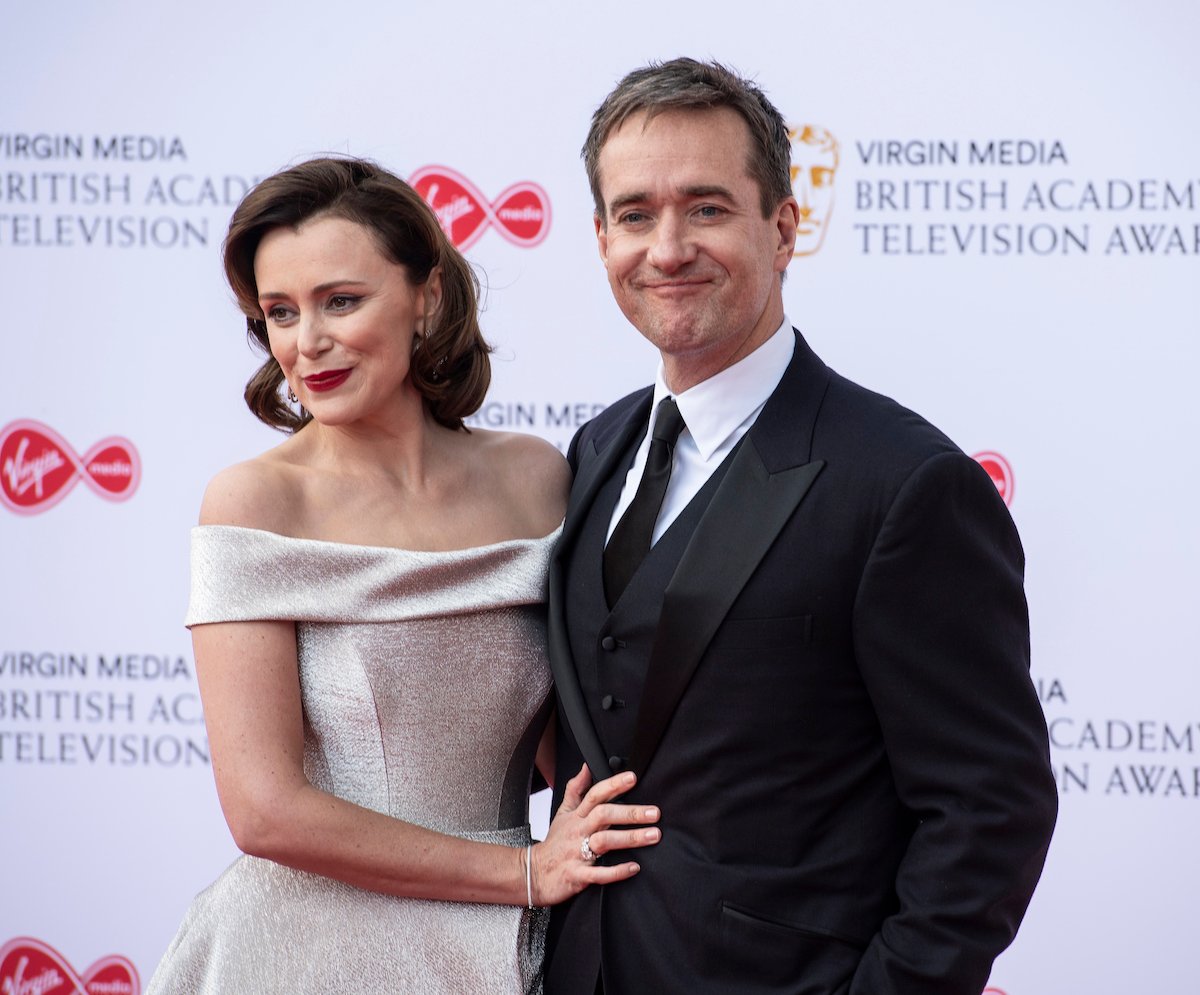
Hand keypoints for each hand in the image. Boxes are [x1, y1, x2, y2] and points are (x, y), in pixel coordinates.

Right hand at [529, 765, 660, 905]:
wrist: (534, 874)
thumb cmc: (554, 843)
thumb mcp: (562, 812)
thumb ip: (576, 789)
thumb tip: (587, 767)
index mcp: (577, 816)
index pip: (595, 794)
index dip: (613, 785)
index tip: (632, 778)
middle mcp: (578, 831)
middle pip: (603, 815)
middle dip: (630, 813)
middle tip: (654, 812)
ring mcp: (577, 853)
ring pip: (604, 842)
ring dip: (630, 838)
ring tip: (653, 835)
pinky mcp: (578, 876)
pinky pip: (599, 874)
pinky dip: (616, 871)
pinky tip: (634, 867)